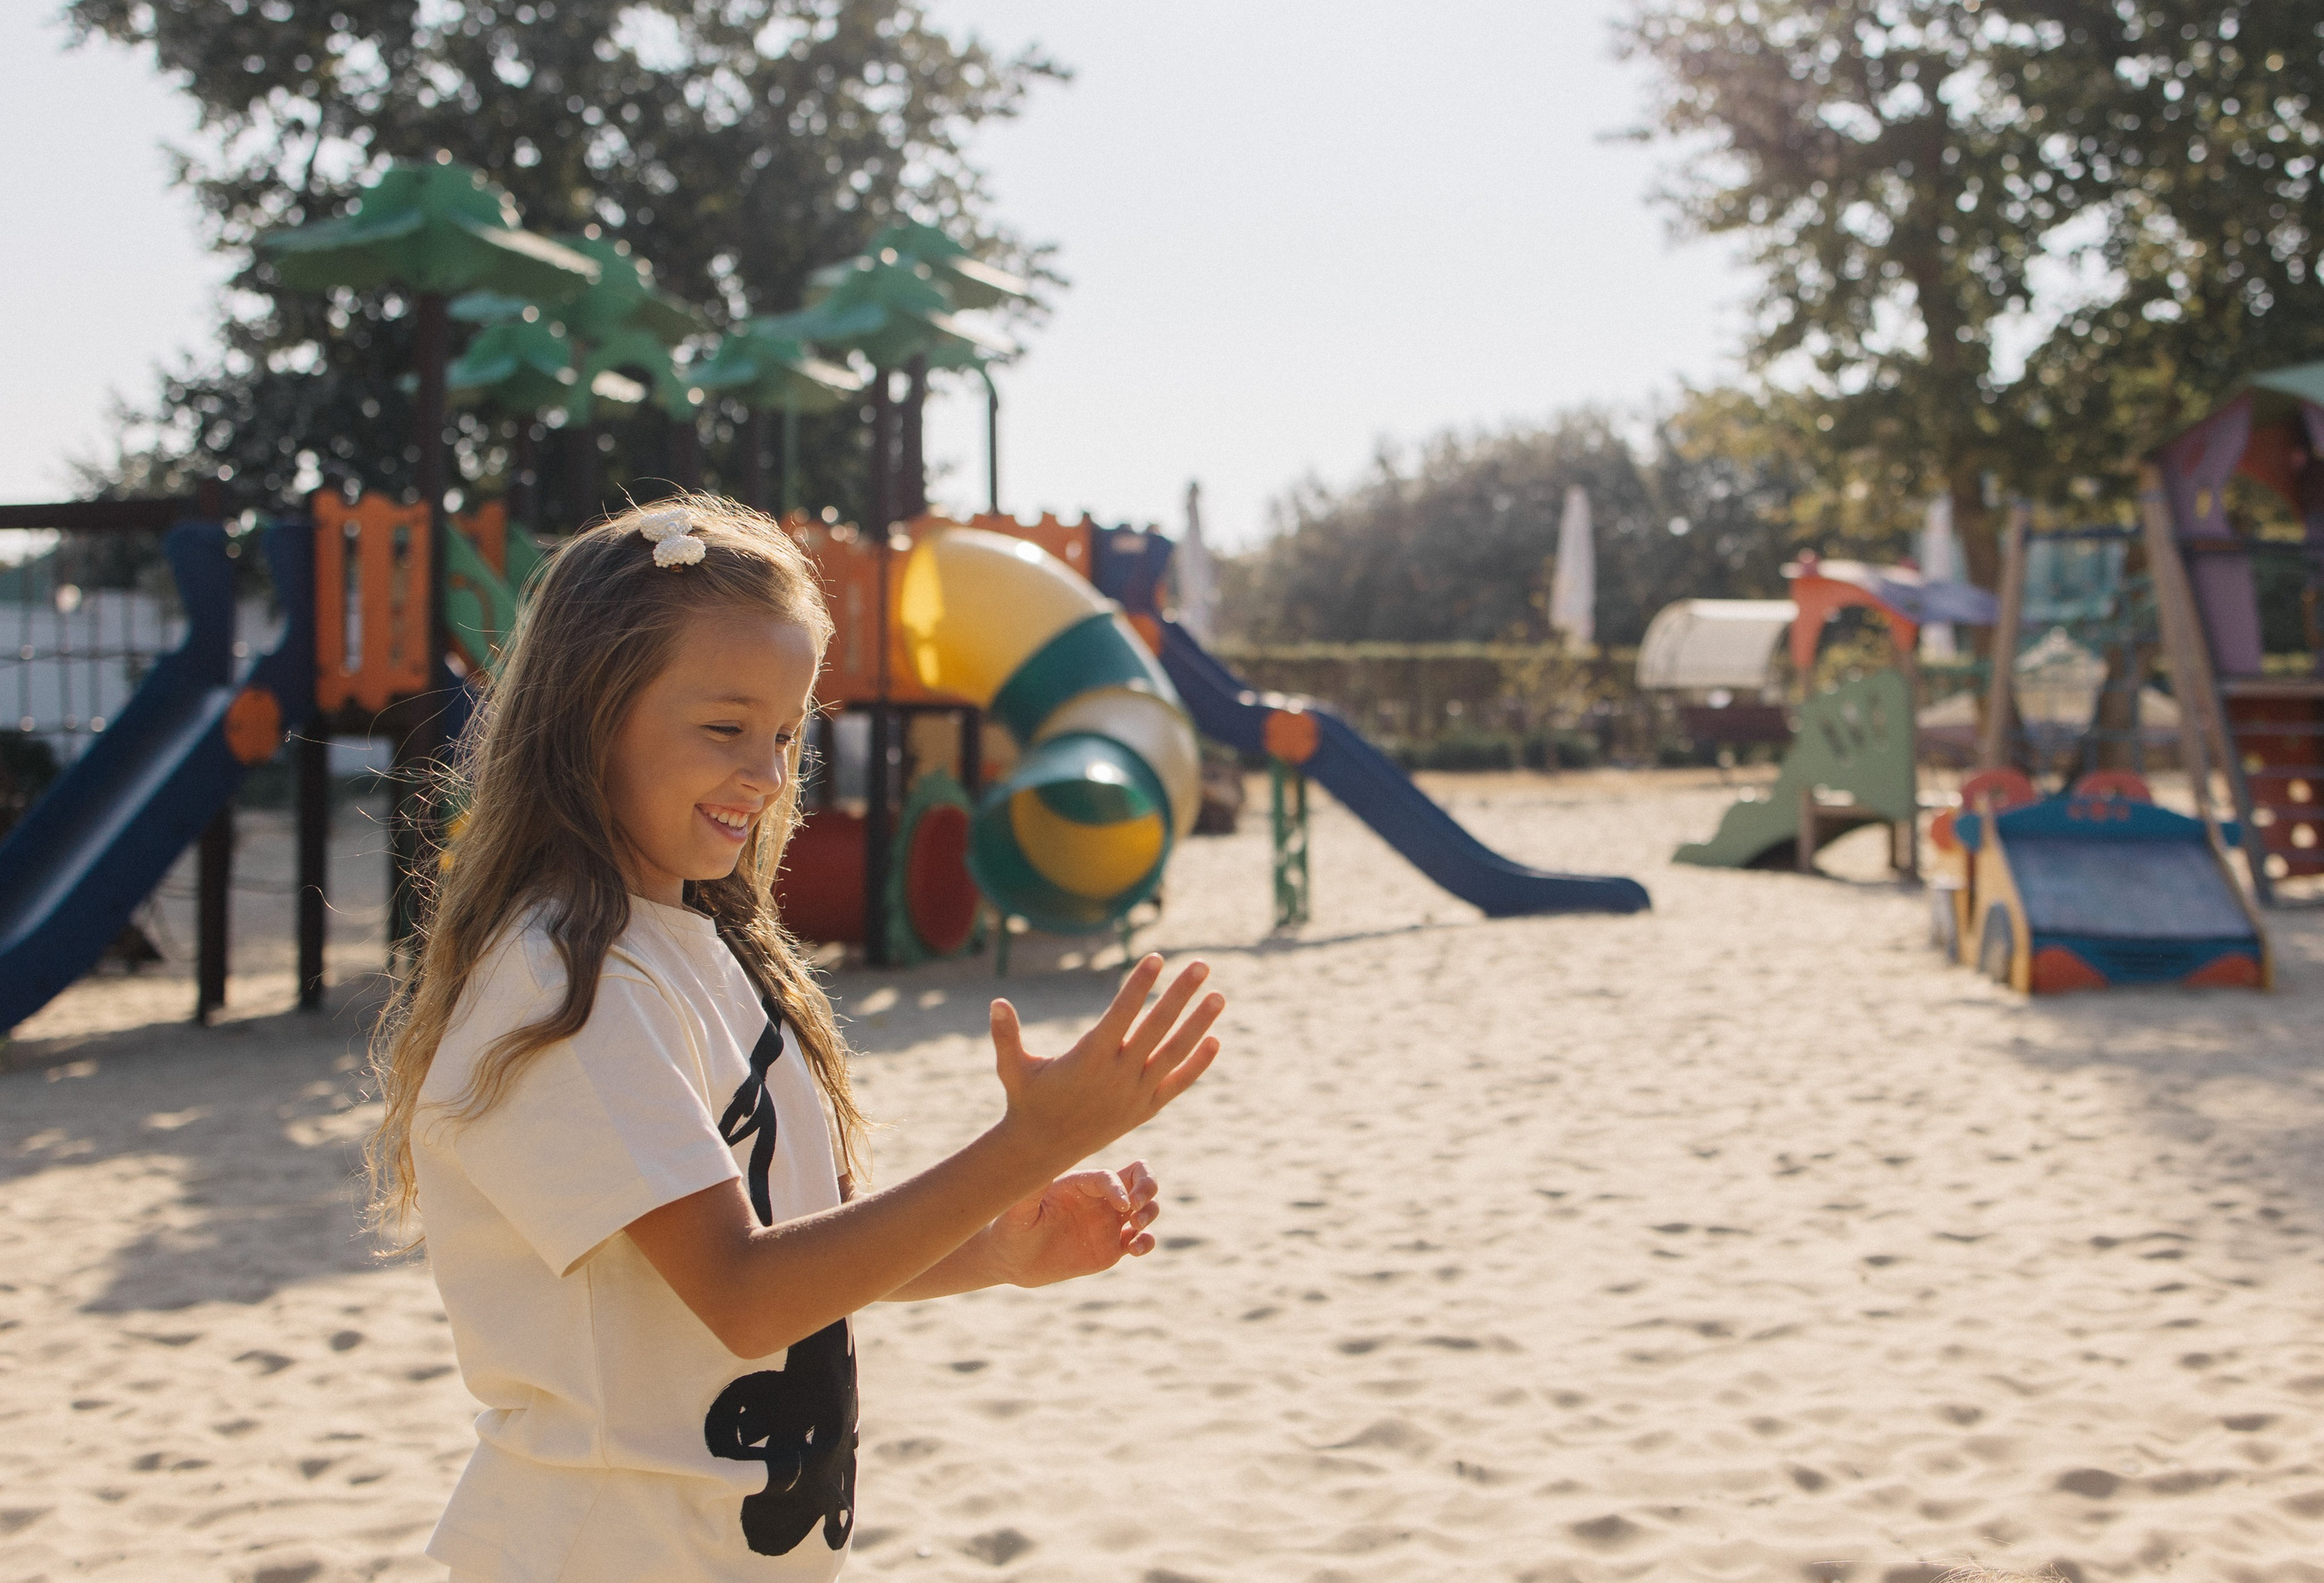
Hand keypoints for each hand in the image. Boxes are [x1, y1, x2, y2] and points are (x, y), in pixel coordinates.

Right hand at [989, 954, 1222, 1168]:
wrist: (1044, 1149)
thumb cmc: (1027, 1100)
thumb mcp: (1012, 1067)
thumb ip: (1006, 1035)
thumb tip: (995, 1002)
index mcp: (1088, 1058)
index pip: (1122, 1013)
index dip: (1140, 985)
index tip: (1157, 957)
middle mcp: (1117, 1075)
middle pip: (1157, 1027)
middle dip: (1181, 994)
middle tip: (1203, 965)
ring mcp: (1135, 1093)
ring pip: (1174, 1053)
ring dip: (1199, 1024)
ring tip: (1219, 997)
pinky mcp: (1145, 1110)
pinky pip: (1177, 1084)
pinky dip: (1197, 1064)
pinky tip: (1215, 1041)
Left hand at [990, 1161, 1162, 1287]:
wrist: (1012, 1261)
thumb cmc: (1011, 1229)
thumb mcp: (1017, 1212)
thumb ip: (1030, 1192)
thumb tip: (1041, 1168)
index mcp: (1079, 1183)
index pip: (1109, 1177)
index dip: (1119, 1187)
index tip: (1123, 1205)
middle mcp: (1098, 1198)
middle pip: (1138, 1178)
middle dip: (1148, 1185)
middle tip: (1139, 1206)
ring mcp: (1107, 1222)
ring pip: (1146, 1207)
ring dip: (1151, 1212)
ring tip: (1136, 1228)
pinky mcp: (1112, 1247)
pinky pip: (1140, 1239)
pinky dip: (1147, 1242)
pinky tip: (1136, 1249)